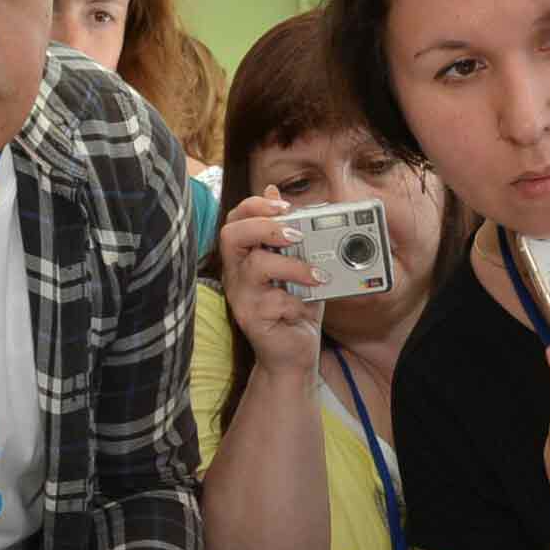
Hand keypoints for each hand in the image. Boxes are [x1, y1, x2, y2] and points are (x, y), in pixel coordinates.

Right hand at [215, 189, 325, 375]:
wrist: (294, 354)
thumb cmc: (295, 308)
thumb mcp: (298, 266)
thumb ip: (291, 234)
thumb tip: (280, 196)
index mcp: (245, 256)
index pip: (235, 219)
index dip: (255, 206)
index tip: (286, 207)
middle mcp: (236, 274)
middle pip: (231, 235)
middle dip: (265, 226)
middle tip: (296, 234)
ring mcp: (241, 297)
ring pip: (257, 266)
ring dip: (293, 266)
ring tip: (317, 276)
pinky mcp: (251, 319)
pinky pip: (275, 300)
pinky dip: (297, 301)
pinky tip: (305, 308)